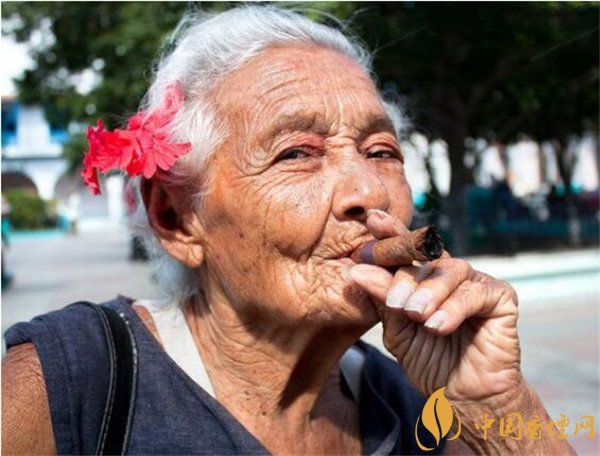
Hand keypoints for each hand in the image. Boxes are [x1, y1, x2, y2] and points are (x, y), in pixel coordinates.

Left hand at [350, 211, 521, 406]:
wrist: (463, 396)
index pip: (406, 250)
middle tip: (395, 304)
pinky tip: (438, 326)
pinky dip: (454, 308)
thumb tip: (357, 270)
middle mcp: (449, 275)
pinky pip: (476, 293)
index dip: (391, 232)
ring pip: (451, 270)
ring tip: (416, 316)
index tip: (372, 220)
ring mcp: (476, 283)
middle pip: (426, 258)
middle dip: (406, 278)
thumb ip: (381, 299)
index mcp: (423, 278)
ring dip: (429, 292)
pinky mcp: (501, 297)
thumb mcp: (397, 330)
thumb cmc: (430, 361)